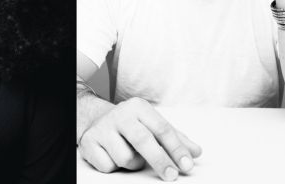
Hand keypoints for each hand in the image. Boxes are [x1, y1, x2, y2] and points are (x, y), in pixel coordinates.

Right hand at [78, 97, 201, 180]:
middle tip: (171, 176)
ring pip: (126, 158)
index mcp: (138, 107)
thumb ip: (175, 138)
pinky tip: (112, 155)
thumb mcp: (152, 125)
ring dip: (133, 163)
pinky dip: (114, 166)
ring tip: (130, 154)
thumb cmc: (130, 126)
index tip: (187, 165)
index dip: (176, 149)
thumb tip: (196, 152)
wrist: (95, 120)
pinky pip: (108, 165)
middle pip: (143, 140)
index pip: (162, 128)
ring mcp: (102, 128)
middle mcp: (119, 114)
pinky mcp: (88, 142)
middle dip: (160, 161)